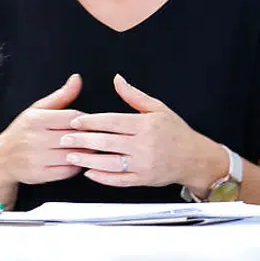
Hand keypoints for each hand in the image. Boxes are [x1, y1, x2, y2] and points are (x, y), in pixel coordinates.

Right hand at [0, 74, 95, 195]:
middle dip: (90, 137)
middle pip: (74, 136)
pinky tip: (80, 160)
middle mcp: (35, 138)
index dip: (87, 120)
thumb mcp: (37, 110)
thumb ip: (60, 96)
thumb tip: (77, 79)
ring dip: (87, 153)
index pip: (72, 117)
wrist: (1, 159)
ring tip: (94, 149)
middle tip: (101, 137)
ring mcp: (37, 158)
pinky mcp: (40, 174)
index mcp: (36, 119)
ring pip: (73, 154)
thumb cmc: (23, 131)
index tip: (94, 123)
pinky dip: (78, 166)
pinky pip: (67, 171)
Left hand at [57, 74, 224, 190]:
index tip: (74, 120)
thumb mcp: (158, 108)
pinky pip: (120, 180)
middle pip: (107, 142)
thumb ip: (134, 96)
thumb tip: (117, 80)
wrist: (195, 158)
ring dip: (88, 160)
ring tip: (71, 156)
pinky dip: (103, 177)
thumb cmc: (176, 132)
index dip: (91, 121)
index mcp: (145, 125)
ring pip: (110, 163)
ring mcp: (143, 164)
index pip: (112, 122)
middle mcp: (143, 145)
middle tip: (64, 139)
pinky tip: (89, 172)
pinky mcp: (143, 179)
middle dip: (83, 140)